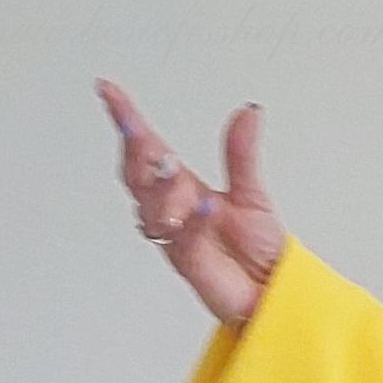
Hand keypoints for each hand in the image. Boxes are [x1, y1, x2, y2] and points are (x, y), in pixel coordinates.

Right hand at [96, 82, 283, 325]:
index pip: (147, 149)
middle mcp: (174, 211)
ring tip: (175, 172)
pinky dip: (195, 222)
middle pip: (138, 177)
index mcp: (183, 188)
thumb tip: (249, 112)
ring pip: (153, 209)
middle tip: (138, 132)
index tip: (109, 91)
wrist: (273, 291)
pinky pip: (186, 240)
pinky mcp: (193, 265)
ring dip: (162, 189)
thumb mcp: (252, 193)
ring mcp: (178, 238)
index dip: (127, 120)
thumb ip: (242, 154)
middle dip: (136, 153)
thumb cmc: (257, 249)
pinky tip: (206, 206)